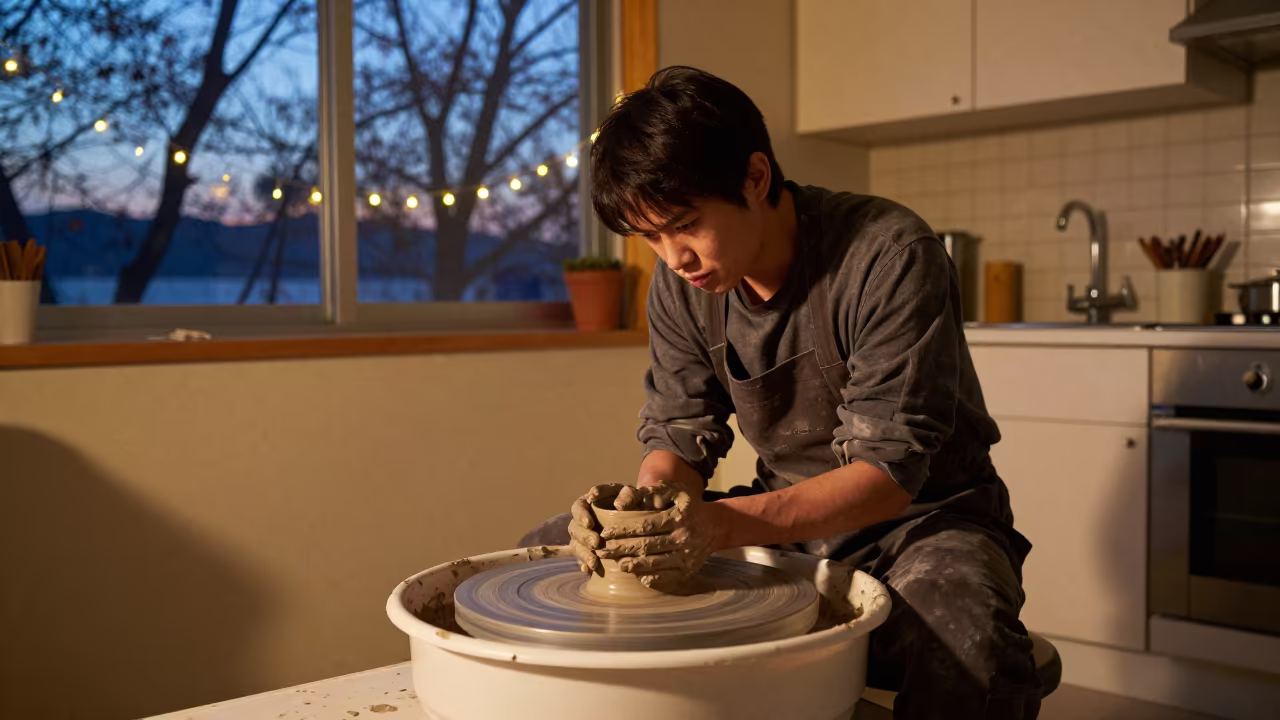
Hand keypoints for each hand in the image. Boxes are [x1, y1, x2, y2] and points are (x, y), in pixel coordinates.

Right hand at [568, 484, 641, 574]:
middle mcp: (582, 519)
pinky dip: (585, 563)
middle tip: (595, 543)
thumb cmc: (634, 502)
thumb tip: (619, 506)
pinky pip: (582, 557)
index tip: (589, 523)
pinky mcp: (589, 549)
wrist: (639, 516)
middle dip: (585, 536)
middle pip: (576, 527)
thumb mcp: (633, 495)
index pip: (579, 506)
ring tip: (594, 562)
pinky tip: (589, 570)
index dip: (582, 515)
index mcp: (588, 502)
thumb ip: (627, 495)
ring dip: (584, 553)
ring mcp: (584, 535)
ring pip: (577, 544)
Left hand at [595, 484, 719, 586]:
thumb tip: (636, 494)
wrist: (716, 526)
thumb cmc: (690, 506)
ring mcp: (685, 557)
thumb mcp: (679, 491)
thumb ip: (659, 489)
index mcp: (677, 518)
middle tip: (602, 551)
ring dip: (633, 565)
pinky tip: (637, 575)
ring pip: (654, 563)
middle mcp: (682, 538)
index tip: (606, 532)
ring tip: (617, 564)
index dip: (624, 530)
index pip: (645, 526)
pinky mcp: (687, 570)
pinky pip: (666, 576)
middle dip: (621, 549)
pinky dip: (650, 577)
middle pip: (646, 546)